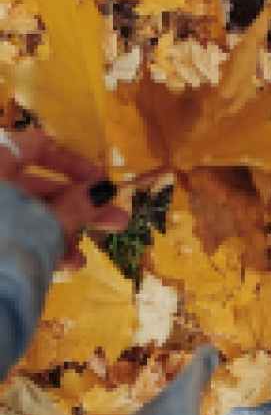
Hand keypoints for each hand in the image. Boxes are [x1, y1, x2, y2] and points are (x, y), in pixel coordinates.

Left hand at [0, 129, 128, 267]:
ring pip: (21, 217)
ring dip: (61, 232)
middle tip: (116, 219)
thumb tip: (103, 190)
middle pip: (33, 187)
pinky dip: (34, 248)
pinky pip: (8, 237)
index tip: (100, 181)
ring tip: (90, 254)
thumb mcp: (48, 223)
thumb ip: (77, 204)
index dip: (72, 162)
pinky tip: (63, 268)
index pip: (34, 146)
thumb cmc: (5, 247)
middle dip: (78, 206)